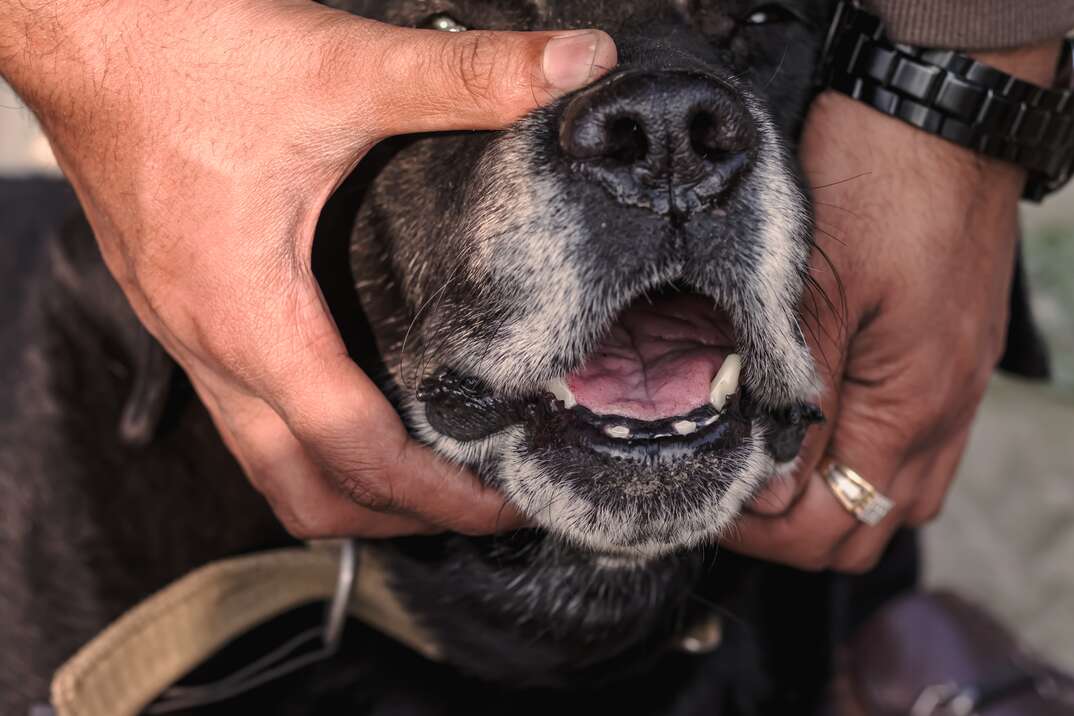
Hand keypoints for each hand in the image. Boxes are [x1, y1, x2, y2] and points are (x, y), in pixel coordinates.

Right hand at [0, 0, 615, 537]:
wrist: (78, 26)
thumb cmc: (181, 52)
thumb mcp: (343, 69)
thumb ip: (468, 75)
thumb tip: (580, 64)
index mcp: (251, 317)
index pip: (356, 453)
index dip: (439, 496)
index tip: (503, 510)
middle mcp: (210, 344)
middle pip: (302, 491)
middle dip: (393, 518)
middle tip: (475, 507)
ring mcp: (186, 332)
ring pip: (264, 461)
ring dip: (345, 487)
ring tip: (425, 476)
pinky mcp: (181, 305)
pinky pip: (243, 410)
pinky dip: (304, 437)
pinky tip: (354, 403)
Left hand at [725, 41, 1060, 572]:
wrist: (940, 112)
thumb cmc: (875, 184)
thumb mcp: (814, 291)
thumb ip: (792, 399)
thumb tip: (765, 488)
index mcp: (906, 406)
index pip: (828, 528)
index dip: (757, 528)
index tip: (704, 491)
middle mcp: (941, 413)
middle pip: (865, 528)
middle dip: (789, 525)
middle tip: (727, 483)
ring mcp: (953, 390)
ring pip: (895, 496)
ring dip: (829, 498)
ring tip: (766, 461)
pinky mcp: (951, 361)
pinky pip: (916, 450)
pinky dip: (861, 460)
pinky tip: (817, 425)